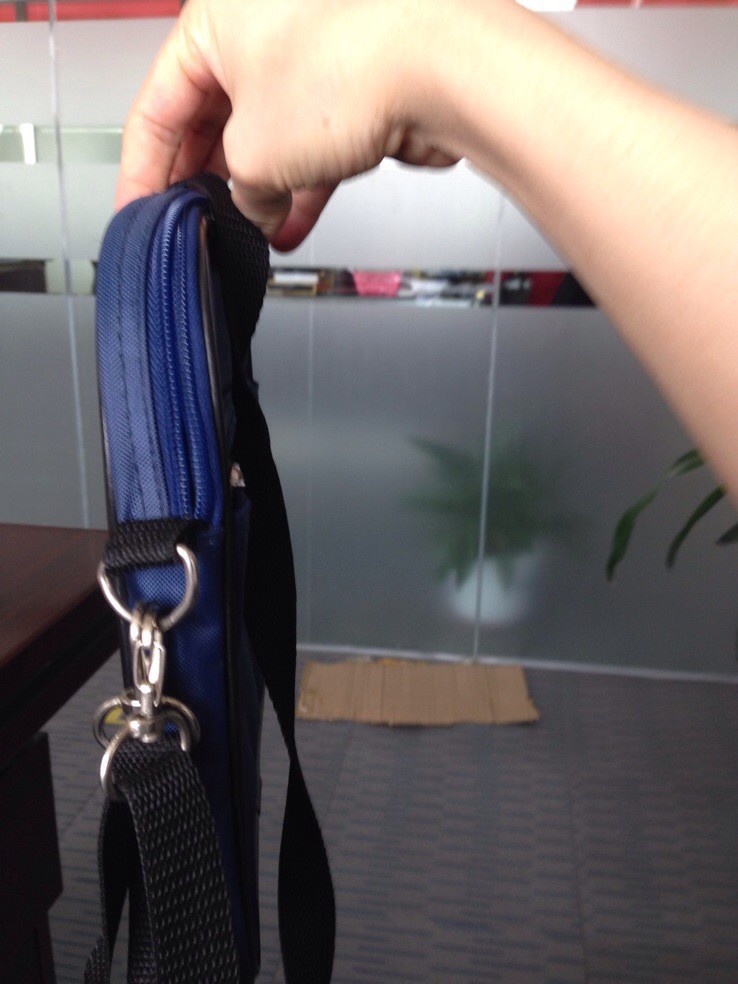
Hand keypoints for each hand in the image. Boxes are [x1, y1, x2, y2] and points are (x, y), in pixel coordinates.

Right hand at [116, 0, 459, 249]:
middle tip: (194, 224)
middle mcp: (262, 26)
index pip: (157, 107)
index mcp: (215, 19)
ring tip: (243, 231)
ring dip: (255, 190)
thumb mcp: (258, 153)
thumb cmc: (353, 67)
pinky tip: (289, 223)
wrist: (445, 65)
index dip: (143, 171)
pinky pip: (312, 142)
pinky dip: (299, 184)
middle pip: (211, 118)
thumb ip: (239, 194)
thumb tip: (249, 211)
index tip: (140, 212)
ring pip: (266, 133)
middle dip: (204, 180)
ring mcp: (312, 55)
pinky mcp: (354, 86)